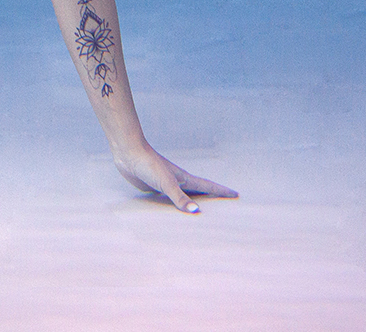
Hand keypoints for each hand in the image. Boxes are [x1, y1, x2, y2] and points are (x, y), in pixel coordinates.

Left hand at [112, 143, 238, 213]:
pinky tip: (173, 209)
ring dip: (194, 201)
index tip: (235, 194)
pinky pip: (170, 199)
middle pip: (199, 191)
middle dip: (213, 197)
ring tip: (203, 209)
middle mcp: (178, 181)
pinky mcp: (154, 188)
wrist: (129, 154)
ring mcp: (166, 184)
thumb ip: (179, 198)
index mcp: (184, 179)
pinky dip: (176, 205)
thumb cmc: (149, 165)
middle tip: (226, 204)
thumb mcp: (166, 183)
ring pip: (185, 195)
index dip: (222, 191)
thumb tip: (196, 211)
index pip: (208, 186)